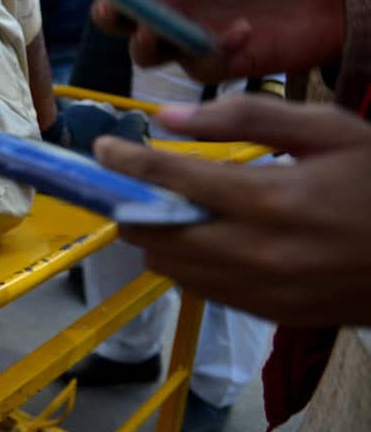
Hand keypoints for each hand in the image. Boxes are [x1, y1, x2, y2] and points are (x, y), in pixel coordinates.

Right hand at [89, 0, 345, 82]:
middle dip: (107, 14)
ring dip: (145, 41)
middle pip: (117, 25)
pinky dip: (218, 48)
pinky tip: (244, 31)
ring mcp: (187, 45)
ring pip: (143, 55)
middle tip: (114, 5)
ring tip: (161, 27)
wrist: (320, 4)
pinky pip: (197, 65)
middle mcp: (170, 17)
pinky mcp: (212, 67)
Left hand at [95, 95, 370, 326]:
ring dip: (157, 236)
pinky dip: (188, 263)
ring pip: (173, 268)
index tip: (102, 147)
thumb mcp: (330, 130)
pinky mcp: (272, 314)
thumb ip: (247, 117)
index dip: (129, 161)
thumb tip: (169, 117)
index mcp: (274, 200)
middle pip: (159, 233)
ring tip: (167, 207)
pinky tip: (204, 237)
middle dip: (134, 204)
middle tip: (130, 181)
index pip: (175, 180)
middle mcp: (260, 253)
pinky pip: (203, 291)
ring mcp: (265, 291)